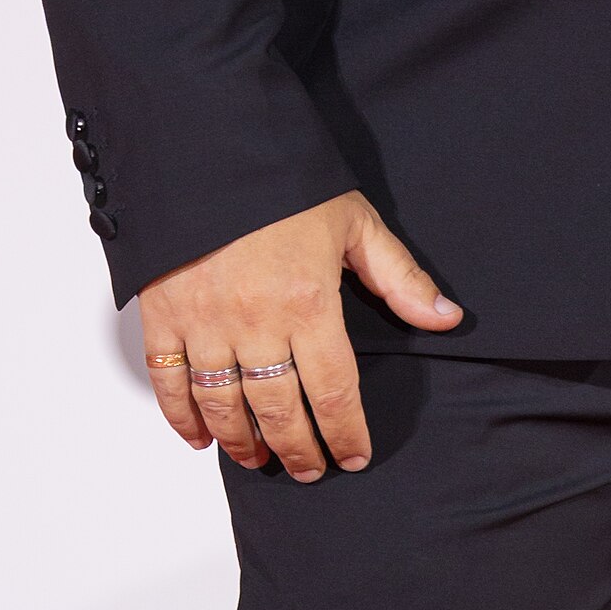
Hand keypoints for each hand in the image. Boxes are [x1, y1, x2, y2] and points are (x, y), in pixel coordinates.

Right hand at [137, 190, 461, 480]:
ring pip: (224, 406)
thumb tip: (447, 318)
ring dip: (243, 442)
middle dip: (298, 451)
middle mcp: (256, 323)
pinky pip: (170, 383)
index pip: (333, 392)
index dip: (345, 434)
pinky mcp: (163, 314)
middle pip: (279, 411)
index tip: (354, 456)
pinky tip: (200, 436)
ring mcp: (205, 322)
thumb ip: (399, 276)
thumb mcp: (353, 220)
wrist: (209, 140)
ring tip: (259, 458)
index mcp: (308, 302)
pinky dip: (183, 417)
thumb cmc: (283, 178)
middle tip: (309, 470)